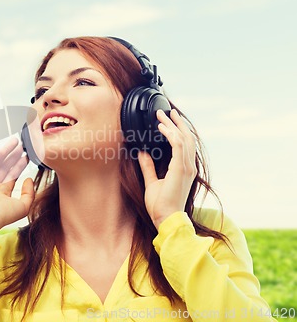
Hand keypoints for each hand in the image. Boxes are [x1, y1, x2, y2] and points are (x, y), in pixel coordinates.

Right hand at [0, 137, 34, 233]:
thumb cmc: (2, 215)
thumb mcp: (23, 206)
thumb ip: (29, 193)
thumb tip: (29, 179)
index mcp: (2, 192)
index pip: (12, 175)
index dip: (20, 166)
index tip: (27, 157)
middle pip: (6, 166)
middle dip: (15, 156)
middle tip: (24, 147)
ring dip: (8, 150)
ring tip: (18, 142)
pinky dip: (0, 151)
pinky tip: (9, 145)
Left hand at [138, 109, 197, 228]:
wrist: (166, 219)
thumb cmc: (161, 205)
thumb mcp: (152, 181)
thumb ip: (148, 166)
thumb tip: (143, 153)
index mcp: (184, 170)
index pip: (185, 145)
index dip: (178, 130)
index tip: (168, 121)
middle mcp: (188, 167)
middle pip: (187, 138)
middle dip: (176, 123)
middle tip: (166, 112)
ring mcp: (186, 168)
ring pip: (183, 139)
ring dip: (172, 125)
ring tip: (162, 116)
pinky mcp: (180, 169)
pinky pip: (178, 146)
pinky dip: (170, 135)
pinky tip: (162, 128)